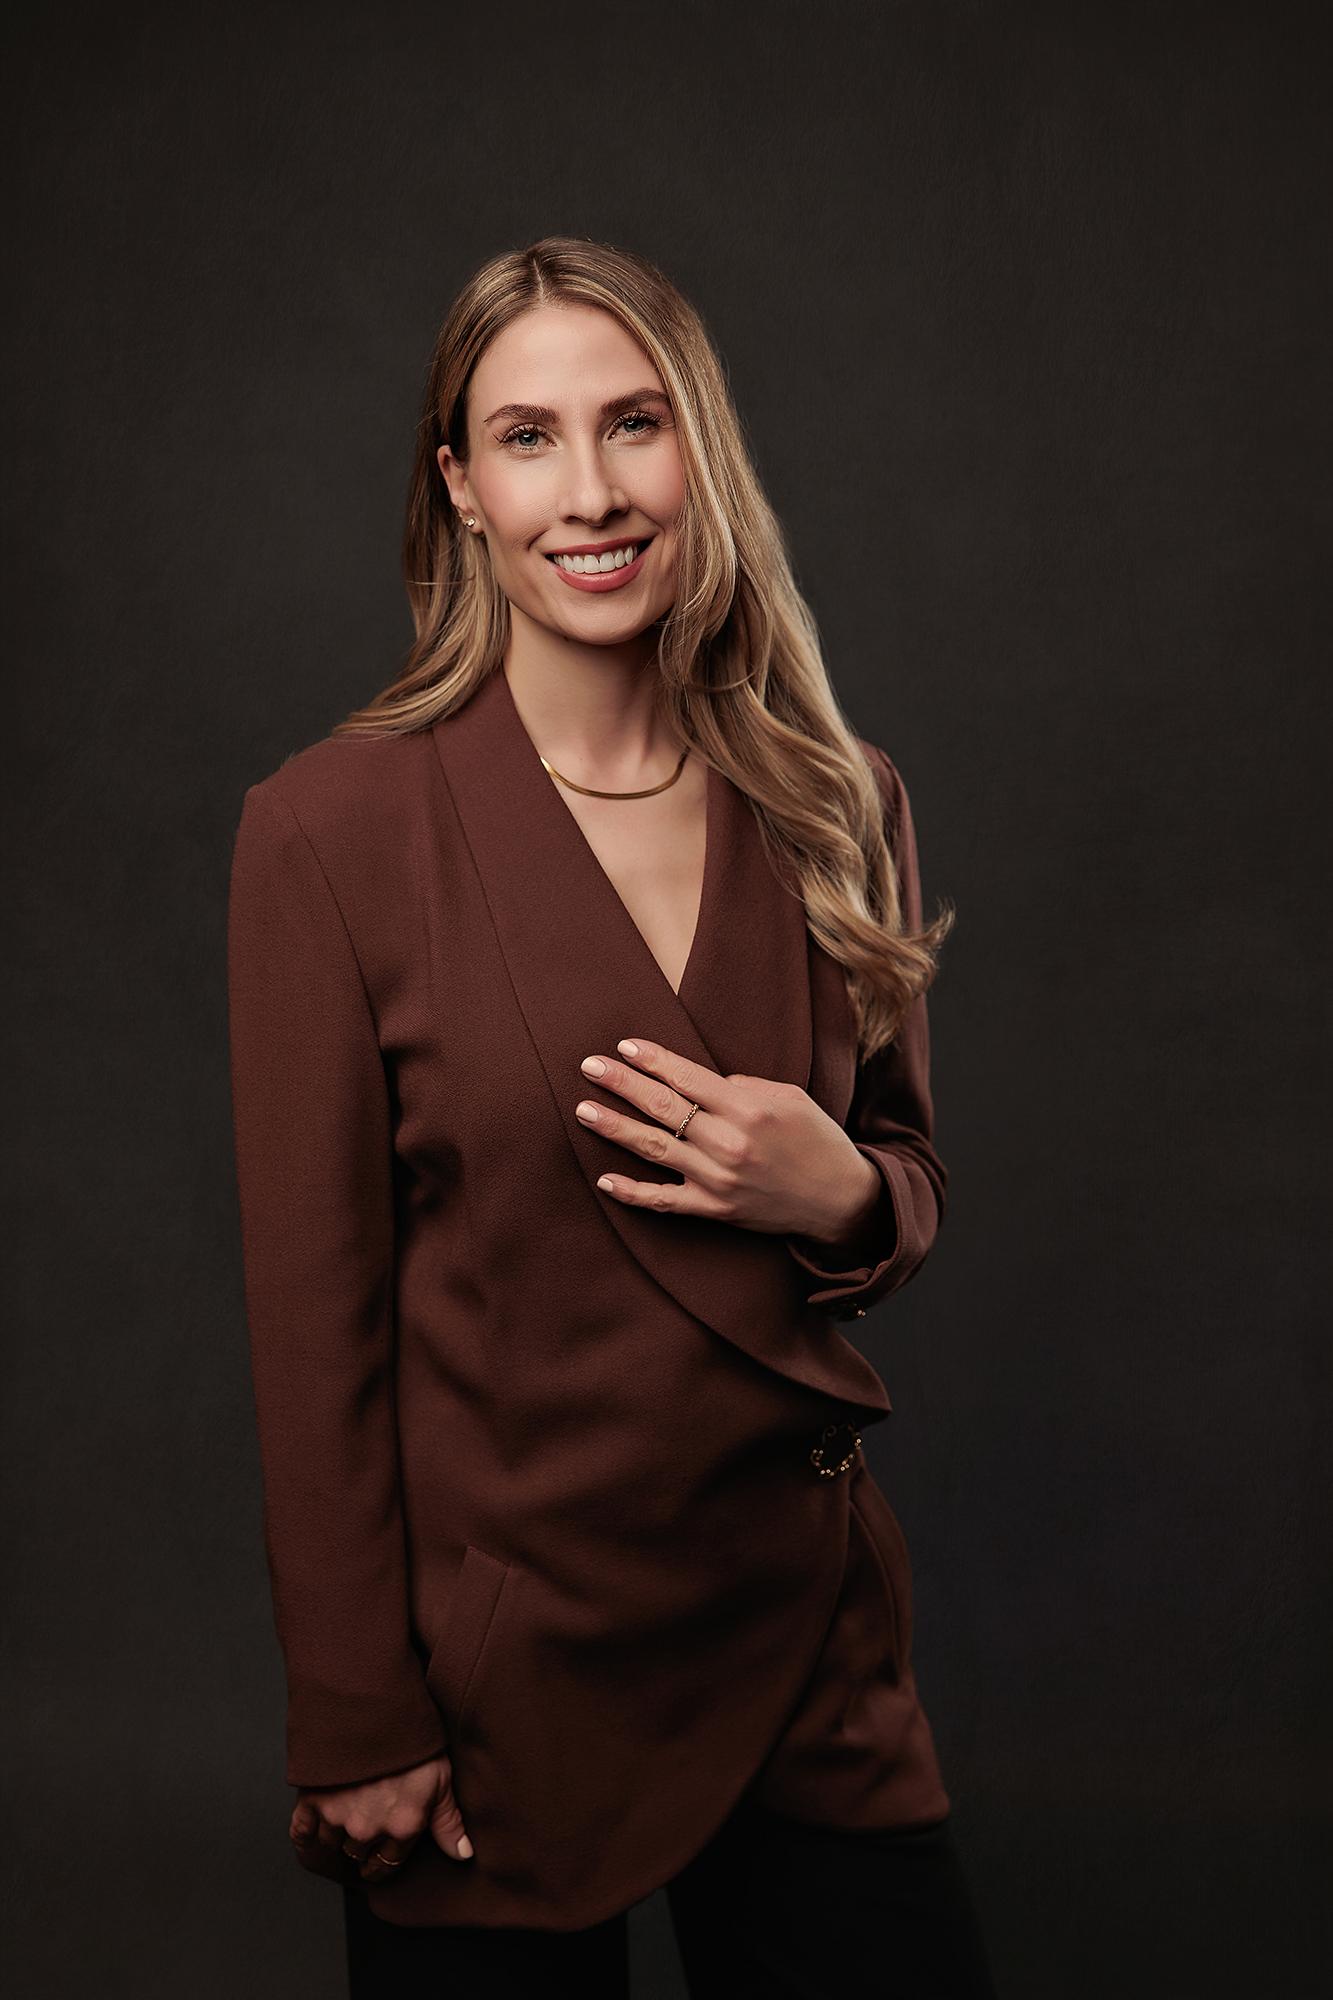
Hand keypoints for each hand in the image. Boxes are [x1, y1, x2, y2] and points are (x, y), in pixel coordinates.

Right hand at [288, 1750, 473, 1884]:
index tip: (377, 1862)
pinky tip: (312, 1834)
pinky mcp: (312, 1800)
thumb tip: (462, 1855)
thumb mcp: (441, 1778)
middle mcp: (368, 1829)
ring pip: (332, 1844)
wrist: (376, 1705)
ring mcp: (338, 1816)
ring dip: (337, 1838)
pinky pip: (301, 1834)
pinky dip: (305, 1838)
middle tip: (362, 1836)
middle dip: (362, 1848)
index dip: (382, 1864)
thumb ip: (448, 1822)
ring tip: (343, 1824)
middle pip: (358, 1854)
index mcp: (402, 1827)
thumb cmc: (412, 1738)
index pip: (387, 1864)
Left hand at [574, 1037, 880, 1244]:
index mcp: (749, 1108)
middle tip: (589, 1067)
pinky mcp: (716, 1210)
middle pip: (663, 1108)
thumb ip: (744, 1086)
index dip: (652, 1060)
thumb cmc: (816, 1139)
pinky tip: (605, 1180)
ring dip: (615, 1128)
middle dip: (622, 1084)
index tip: (623, 1046)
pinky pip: (665, 1201)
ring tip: (584, 1110)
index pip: (687, 1077)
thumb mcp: (790, 1097)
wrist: (840, 1200)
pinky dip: (633, 1193)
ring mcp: (718, 1179)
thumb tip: (700, 1082)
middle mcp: (729, 1143)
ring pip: (654, 1149)